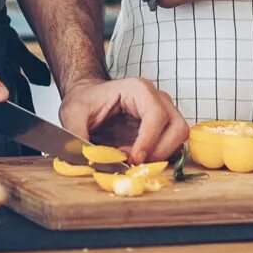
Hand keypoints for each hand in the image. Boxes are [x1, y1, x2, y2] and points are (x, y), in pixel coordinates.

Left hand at [58, 76, 189, 164]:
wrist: (88, 98)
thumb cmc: (85, 100)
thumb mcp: (72, 112)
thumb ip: (75, 132)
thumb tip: (82, 157)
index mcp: (138, 89)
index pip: (156, 115)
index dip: (149, 140)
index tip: (134, 159)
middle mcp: (157, 99)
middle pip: (177, 127)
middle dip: (159, 151)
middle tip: (134, 163)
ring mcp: (164, 113)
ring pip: (179, 137)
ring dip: (159, 155)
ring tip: (131, 159)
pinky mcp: (163, 129)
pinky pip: (172, 146)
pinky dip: (158, 157)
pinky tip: (135, 157)